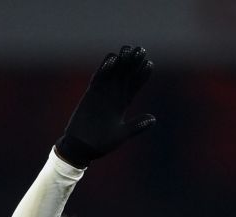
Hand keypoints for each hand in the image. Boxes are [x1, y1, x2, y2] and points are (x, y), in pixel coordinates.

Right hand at [55, 45, 156, 167]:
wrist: (82, 148)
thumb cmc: (102, 144)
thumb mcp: (122, 134)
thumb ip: (137, 126)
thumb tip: (154, 119)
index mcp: (122, 105)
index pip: (135, 86)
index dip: (142, 75)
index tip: (150, 63)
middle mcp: (113, 96)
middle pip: (125, 75)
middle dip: (133, 63)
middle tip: (141, 49)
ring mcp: (102, 94)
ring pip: (113, 73)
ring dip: (120, 61)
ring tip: (127, 49)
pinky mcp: (90, 94)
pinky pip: (98, 78)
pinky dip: (104, 69)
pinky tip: (112, 59)